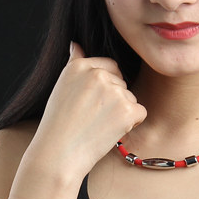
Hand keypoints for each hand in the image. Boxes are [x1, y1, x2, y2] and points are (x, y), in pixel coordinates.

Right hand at [21, 42, 146, 182]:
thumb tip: (76, 44)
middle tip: (92, 118)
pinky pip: (140, 112)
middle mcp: (97, 74)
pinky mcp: (126, 109)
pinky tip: (110, 132)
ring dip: (121, 113)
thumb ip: (74, 64)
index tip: (92, 104)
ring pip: (131, 98)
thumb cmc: (59, 125)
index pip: (110, 67)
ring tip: (98, 126)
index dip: (106, 88)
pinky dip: (130, 124)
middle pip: (122, 83)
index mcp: (80, 66)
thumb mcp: (62, 87)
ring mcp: (113, 91)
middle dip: (114, 101)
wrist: (59, 154)